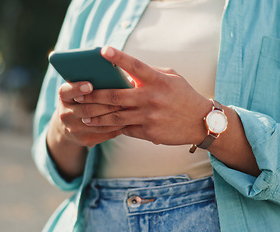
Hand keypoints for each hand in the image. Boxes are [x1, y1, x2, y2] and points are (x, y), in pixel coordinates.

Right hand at [52, 81, 124, 146]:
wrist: (68, 126)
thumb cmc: (81, 101)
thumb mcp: (80, 91)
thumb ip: (94, 83)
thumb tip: (123, 78)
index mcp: (64, 97)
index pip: (67, 91)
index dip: (78, 88)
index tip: (90, 85)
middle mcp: (65, 113)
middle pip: (88, 109)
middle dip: (108, 104)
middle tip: (124, 99)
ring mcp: (73, 128)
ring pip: (97, 123)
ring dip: (115, 116)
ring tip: (128, 109)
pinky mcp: (84, 140)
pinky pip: (103, 133)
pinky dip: (116, 127)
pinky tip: (126, 121)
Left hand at [76, 46, 212, 145]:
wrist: (201, 122)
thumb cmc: (183, 96)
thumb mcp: (171, 77)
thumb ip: (149, 73)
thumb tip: (124, 73)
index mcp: (158, 80)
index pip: (134, 66)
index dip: (117, 57)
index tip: (101, 50)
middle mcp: (152, 98)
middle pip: (115, 96)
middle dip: (93, 95)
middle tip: (77, 94)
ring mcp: (150, 117)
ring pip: (115, 116)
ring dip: (97, 116)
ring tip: (84, 116)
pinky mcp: (149, 133)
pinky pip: (125, 129)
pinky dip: (112, 128)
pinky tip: (100, 127)